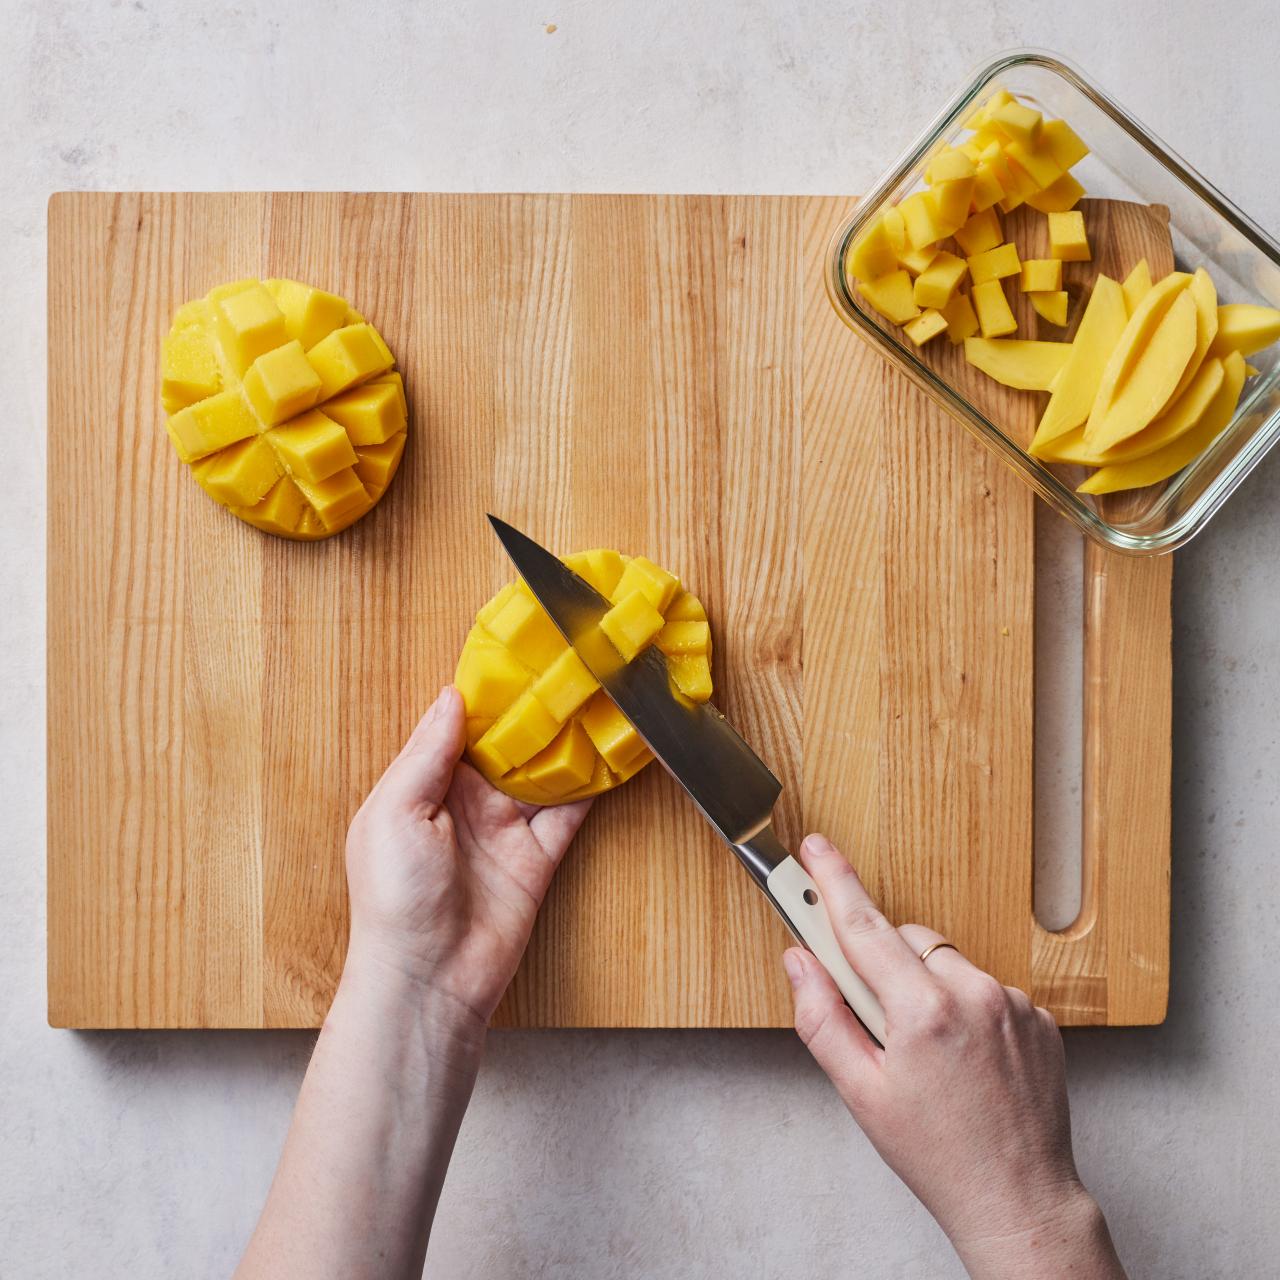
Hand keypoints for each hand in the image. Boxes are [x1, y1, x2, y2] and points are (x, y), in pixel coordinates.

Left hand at [344, 685, 591, 1032]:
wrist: (428, 981)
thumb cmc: (394, 900)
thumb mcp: (394, 812)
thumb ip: (427, 753)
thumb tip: (452, 697)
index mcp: (423, 784)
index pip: (458, 726)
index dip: (485, 693)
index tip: (515, 654)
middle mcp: (465, 800)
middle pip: (507, 743)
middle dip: (533, 709)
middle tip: (567, 665)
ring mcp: (504, 828)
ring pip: (542, 771)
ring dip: (567, 740)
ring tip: (595, 698)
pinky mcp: (537, 857)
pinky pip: (569, 812)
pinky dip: (591, 785)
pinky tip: (612, 754)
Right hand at [783, 834, 1124, 1279]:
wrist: (1019, 1199)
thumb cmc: (936, 1155)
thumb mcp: (860, 1093)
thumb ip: (822, 1018)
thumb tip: (800, 963)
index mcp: (922, 1011)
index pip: (864, 926)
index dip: (833, 881)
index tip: (815, 849)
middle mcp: (974, 994)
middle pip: (907, 940)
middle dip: (884, 962)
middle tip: (879, 1017)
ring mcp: (1013, 1003)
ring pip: (947, 962)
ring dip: (927, 985)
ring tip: (931, 1051)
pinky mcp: (1039, 1017)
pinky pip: (986, 987)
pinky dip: (966, 1006)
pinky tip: (965, 1056)